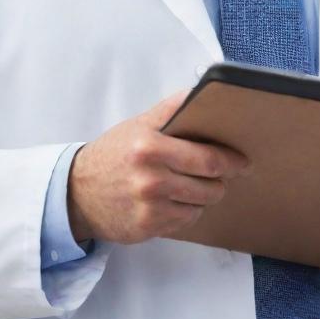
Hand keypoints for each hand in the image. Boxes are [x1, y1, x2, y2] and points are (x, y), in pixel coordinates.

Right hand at [68, 90, 250, 244]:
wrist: (77, 192)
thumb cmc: (113, 153)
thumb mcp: (139, 124)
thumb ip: (171, 109)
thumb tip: (201, 91)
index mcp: (150, 147)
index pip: (207, 158)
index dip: (231, 161)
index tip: (242, 160)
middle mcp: (150, 179)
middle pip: (209, 185)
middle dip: (222, 180)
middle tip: (223, 174)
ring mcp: (149, 207)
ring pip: (200, 206)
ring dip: (204, 197)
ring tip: (196, 186)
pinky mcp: (147, 228)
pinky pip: (185, 221)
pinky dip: (187, 211)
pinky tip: (176, 201)